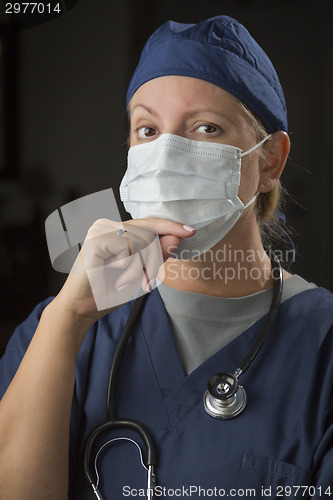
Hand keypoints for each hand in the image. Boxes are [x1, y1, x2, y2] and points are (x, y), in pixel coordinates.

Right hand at [54, 218, 195, 323]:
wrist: (83, 308)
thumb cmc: (109, 290)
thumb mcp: (141, 273)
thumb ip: (157, 255)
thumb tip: (175, 237)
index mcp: (119, 231)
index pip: (151, 223)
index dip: (171, 227)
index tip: (190, 231)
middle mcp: (109, 225)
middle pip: (151, 233)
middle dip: (153, 261)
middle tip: (141, 281)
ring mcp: (101, 229)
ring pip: (143, 241)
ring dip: (139, 268)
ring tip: (124, 281)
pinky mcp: (96, 239)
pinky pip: (128, 248)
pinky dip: (127, 267)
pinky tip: (113, 275)